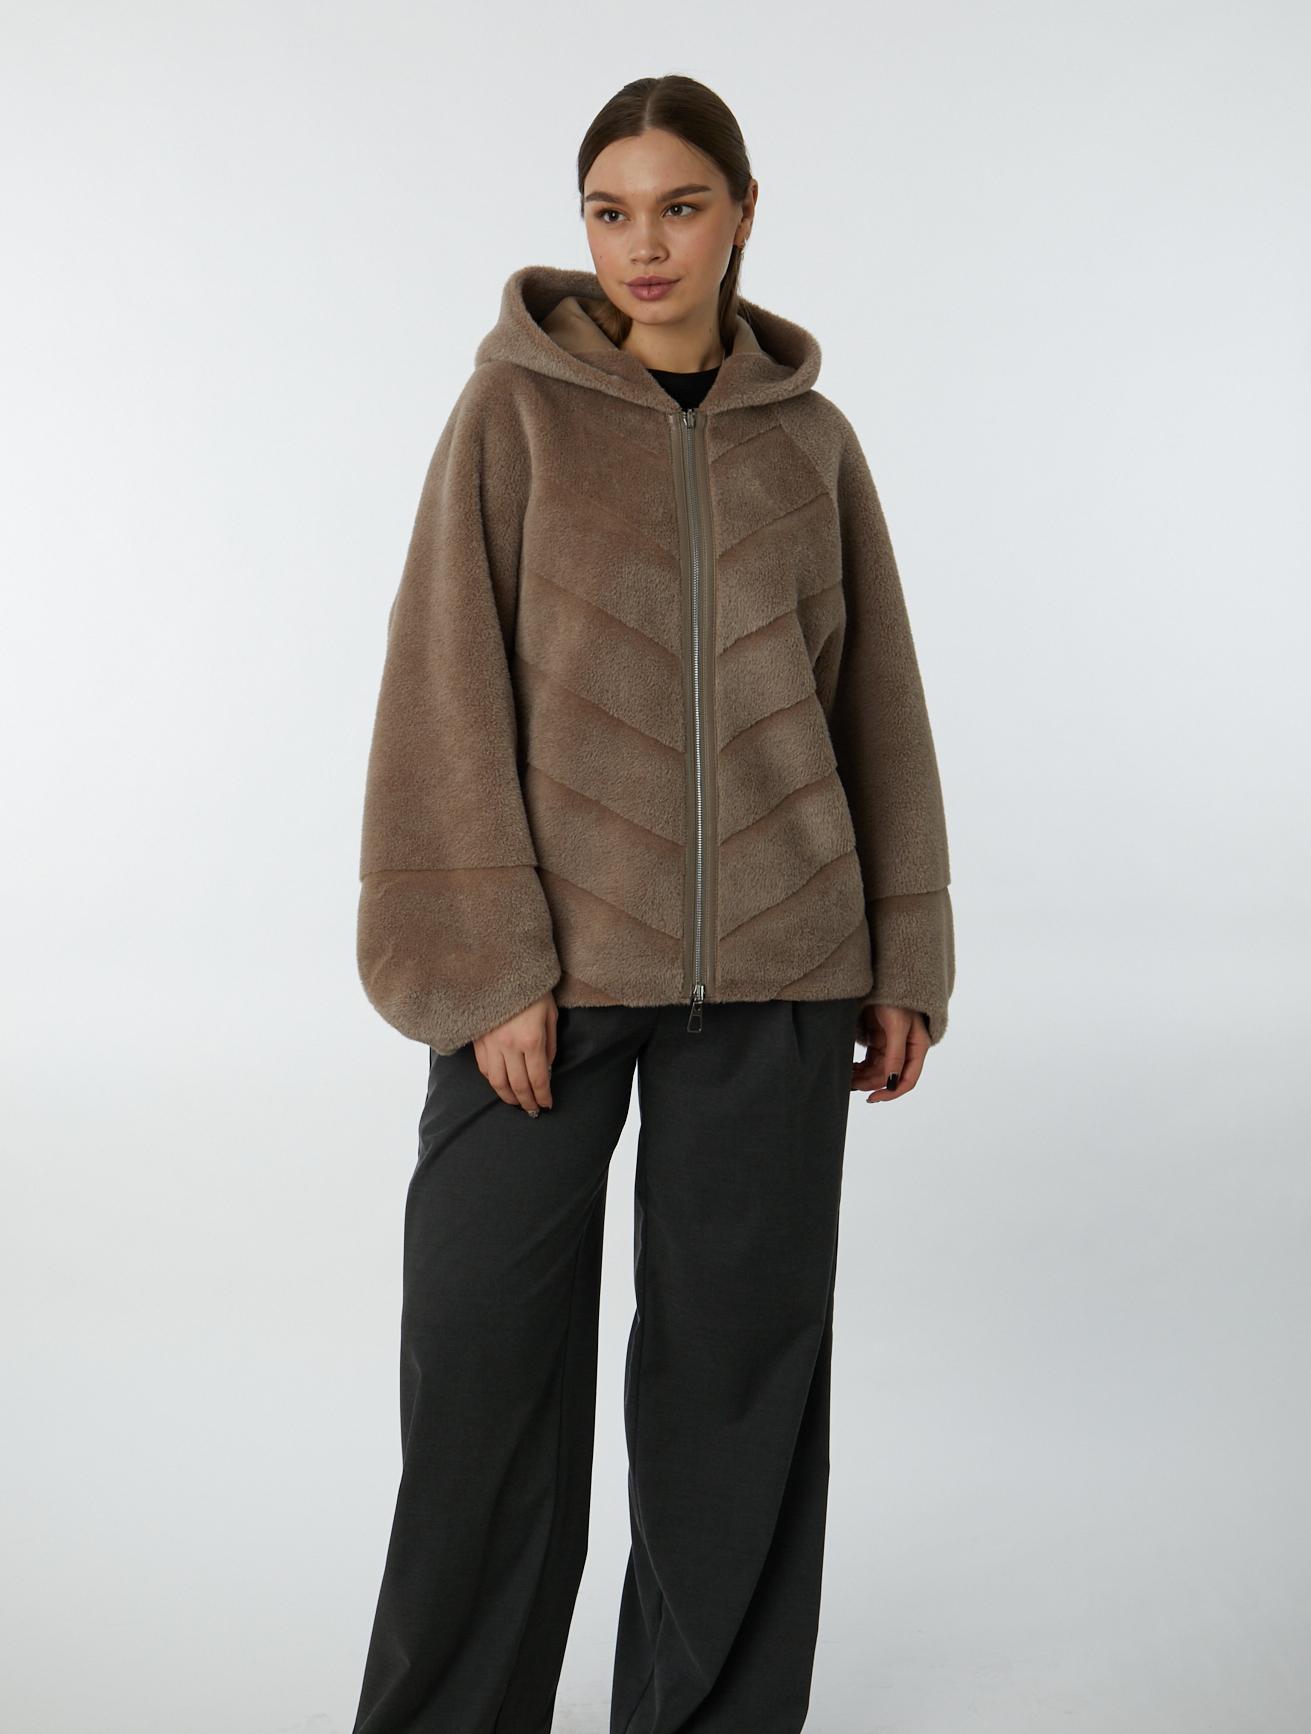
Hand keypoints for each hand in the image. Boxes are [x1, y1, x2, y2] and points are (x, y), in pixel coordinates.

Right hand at [473, 993, 557, 1114]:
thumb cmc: (532, 989)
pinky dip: (493, 1081)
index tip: (547, 1104)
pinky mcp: (478, 1039)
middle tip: (533, 1110)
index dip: (543, 1096)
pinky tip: (500, 1084)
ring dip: (508, 1097)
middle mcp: (509, 1046)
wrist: (502, 968)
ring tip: (516, 1103)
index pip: (538, 1079)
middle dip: (527, 1102)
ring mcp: (491, 1043)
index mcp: (531, 1039)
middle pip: (518, 1085)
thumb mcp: (550, 1014)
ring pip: (497, 1082)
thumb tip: (546, 1068)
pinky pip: (484, 1068)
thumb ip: (550, 1044)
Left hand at [852, 1004, 927, 1103]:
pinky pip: (871, 1060)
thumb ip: (895, 1054)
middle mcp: (906, 1049)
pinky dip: (860, 1066)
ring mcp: (892, 1045)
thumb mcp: (897, 1026)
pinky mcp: (879, 1039)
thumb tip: (891, 1082)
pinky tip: (849, 1067)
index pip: (907, 1080)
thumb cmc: (896, 999)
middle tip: (848, 1083)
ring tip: (845, 1076)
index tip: (872, 1098)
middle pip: (888, 1077)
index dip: (891, 1093)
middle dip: (869, 1083)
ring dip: (863, 1076)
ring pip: (877, 1070)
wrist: (884, 976)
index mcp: (917, 1047)